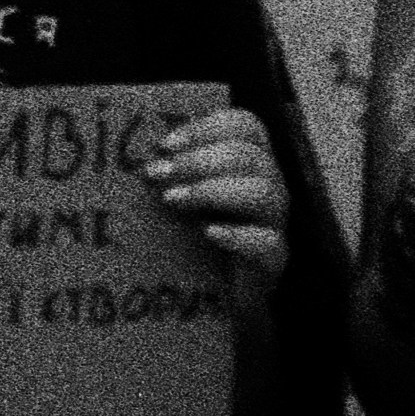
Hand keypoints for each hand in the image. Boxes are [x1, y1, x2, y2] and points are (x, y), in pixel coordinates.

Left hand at [150, 106, 286, 278]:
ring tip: (171, 199)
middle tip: (156, 173)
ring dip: (213, 191)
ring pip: (264, 193)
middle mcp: (270, 185)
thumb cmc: (196, 231)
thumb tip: (138, 156)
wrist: (220, 290)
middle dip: (199, 160)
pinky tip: (207, 233)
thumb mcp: (182, 194)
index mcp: (251, 160)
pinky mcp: (275, 259)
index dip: (208, 127)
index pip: (246, 126)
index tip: (164, 144)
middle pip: (251, 156)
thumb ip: (170, 171)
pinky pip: (267, 242)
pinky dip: (236, 235)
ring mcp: (276, 222)